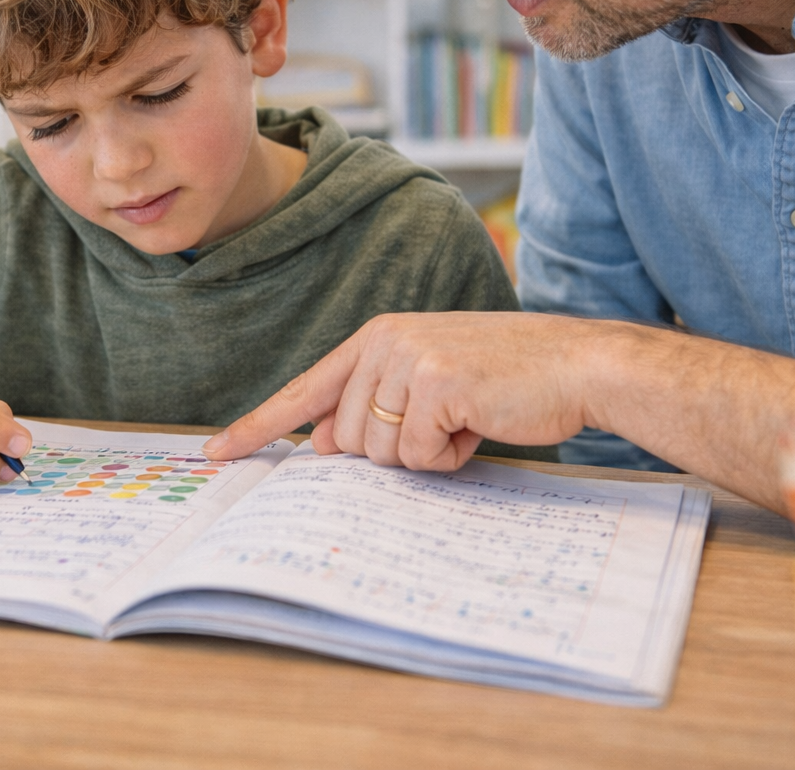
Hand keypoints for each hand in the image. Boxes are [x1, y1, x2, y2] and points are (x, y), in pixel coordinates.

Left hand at [203, 312, 595, 469]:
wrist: (576, 364)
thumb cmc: (508, 380)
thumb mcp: (431, 383)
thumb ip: (374, 405)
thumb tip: (320, 444)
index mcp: (377, 338)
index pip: (305, 389)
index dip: (258, 425)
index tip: (218, 452)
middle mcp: (383, 342)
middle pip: (343, 440)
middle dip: (392, 450)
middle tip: (442, 425)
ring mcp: (407, 360)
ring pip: (378, 454)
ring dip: (424, 454)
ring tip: (465, 420)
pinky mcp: (435, 384)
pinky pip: (417, 457)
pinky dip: (450, 457)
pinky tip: (478, 423)